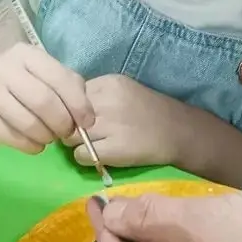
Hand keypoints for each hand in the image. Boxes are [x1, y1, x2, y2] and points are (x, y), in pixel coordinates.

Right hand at [0, 44, 91, 154]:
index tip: (87, 121)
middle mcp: (6, 67)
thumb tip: (86, 112)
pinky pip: (15, 137)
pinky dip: (31, 146)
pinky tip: (34, 145)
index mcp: (26, 54)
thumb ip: (59, 85)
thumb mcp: (32, 74)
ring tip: (48, 138)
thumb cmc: (6, 86)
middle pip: (46, 101)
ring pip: (31, 121)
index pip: (62, 78)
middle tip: (66, 133)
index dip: (79, 103)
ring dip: (47, 136)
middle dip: (63, 123)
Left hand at [65, 75, 241, 185]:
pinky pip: (80, 154)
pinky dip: (85, 158)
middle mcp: (107, 101)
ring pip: (70, 136)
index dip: (70, 107)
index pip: (68, 94)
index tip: (80, 117)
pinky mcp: (114, 149)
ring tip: (92, 144)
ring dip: (76, 143)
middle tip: (83, 134)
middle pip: (66, 115)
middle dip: (70, 126)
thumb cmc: (147, 111)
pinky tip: (99, 155)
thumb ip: (94, 95)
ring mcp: (110, 125)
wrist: (178, 131)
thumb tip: (63, 107)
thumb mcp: (121, 91)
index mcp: (107, 83)